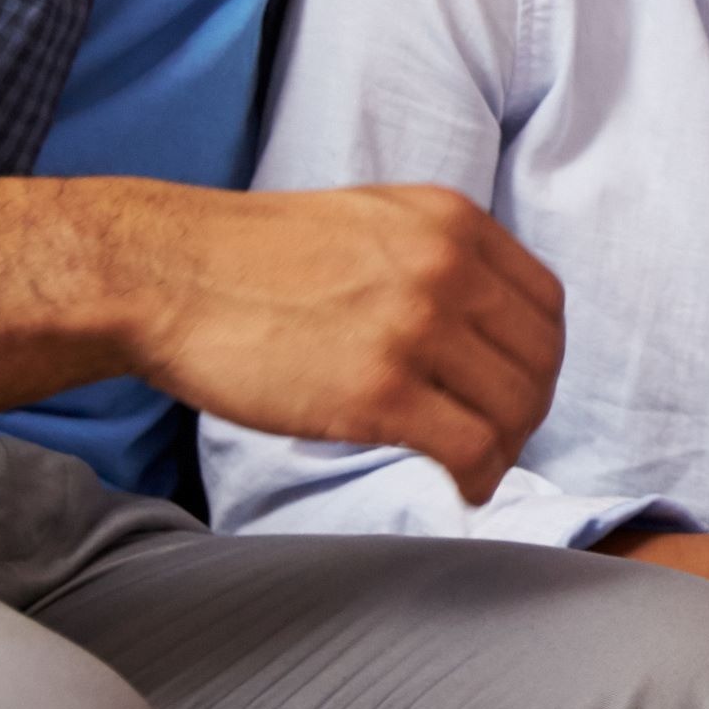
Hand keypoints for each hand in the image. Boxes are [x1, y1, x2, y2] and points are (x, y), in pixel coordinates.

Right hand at [128, 184, 565, 500]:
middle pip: (539, 358)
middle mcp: (448, 267)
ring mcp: (417, 328)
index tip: (516, 384)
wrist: (163, 274)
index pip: (545, 302)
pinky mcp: (379, 391)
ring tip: (478, 467)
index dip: (539, 354)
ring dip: (507, 448)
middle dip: (528, 407)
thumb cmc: (250, 257)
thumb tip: (480, 315)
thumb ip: (433, 254)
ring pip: (514, 406)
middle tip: (499, 437)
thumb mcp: (369, 220)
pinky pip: (469, 448)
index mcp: (452, 222)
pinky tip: (462, 488)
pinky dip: (479, 477)